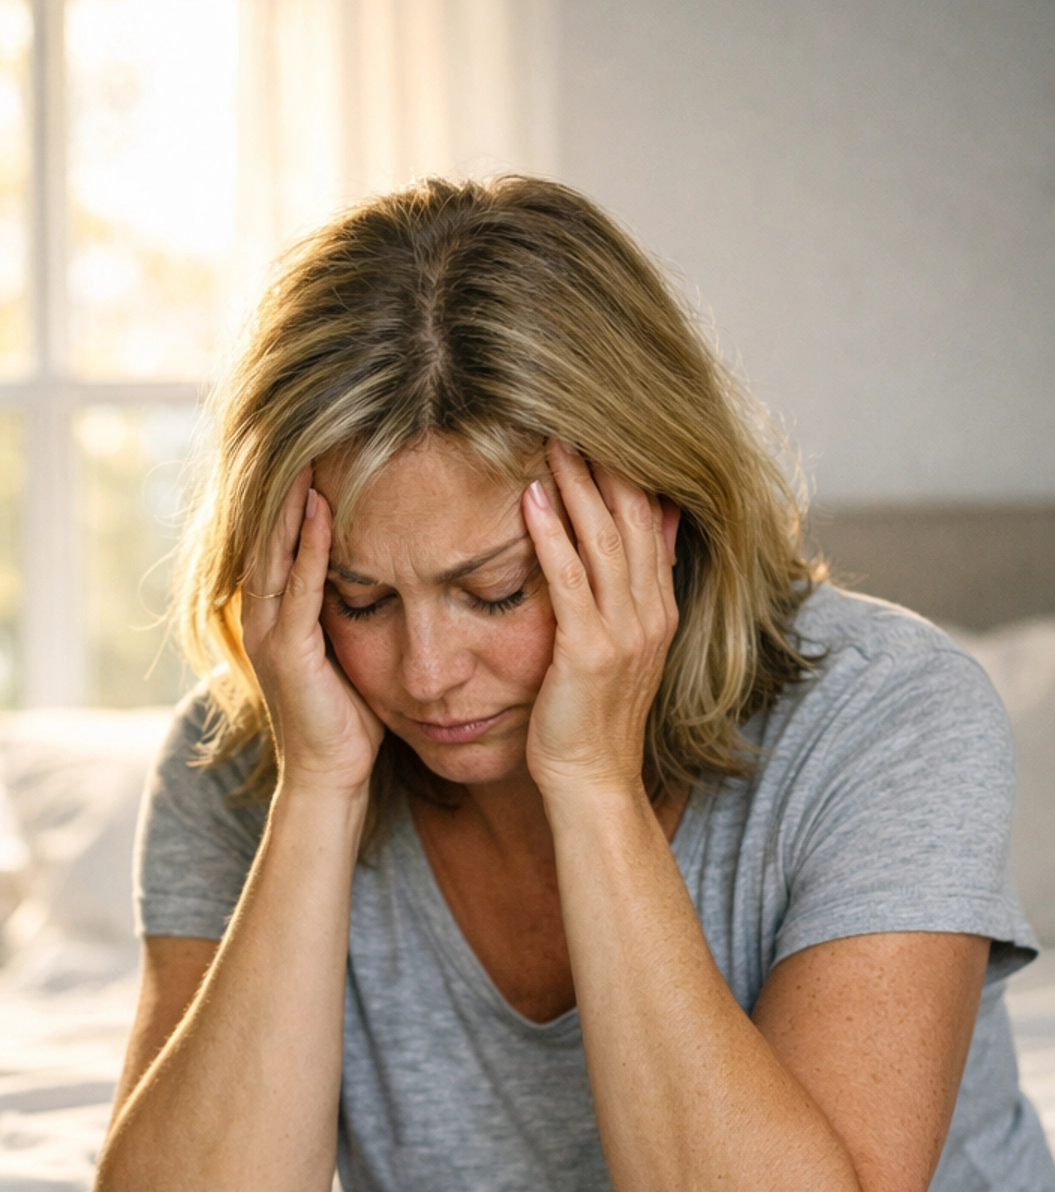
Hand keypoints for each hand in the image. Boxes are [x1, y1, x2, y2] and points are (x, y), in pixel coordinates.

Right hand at [242, 468, 382, 795]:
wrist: (329, 777)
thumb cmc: (348, 721)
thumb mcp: (352, 652)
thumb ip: (357, 611)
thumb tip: (388, 574)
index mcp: (276, 614)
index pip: (280, 541)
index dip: (292, 494)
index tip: (315, 447)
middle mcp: (262, 616)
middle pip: (269, 534)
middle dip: (284, 483)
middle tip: (304, 428)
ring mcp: (269, 632)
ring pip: (276, 551)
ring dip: (290, 501)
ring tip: (307, 450)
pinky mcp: (286, 651)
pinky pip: (297, 587)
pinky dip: (307, 546)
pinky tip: (319, 509)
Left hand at [521, 441, 679, 799]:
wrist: (593, 781)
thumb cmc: (592, 719)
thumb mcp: (622, 648)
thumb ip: (635, 591)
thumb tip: (652, 530)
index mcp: (658, 608)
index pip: (650, 520)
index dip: (629, 470)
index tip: (603, 427)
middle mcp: (650, 612)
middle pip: (633, 517)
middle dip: (606, 462)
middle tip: (575, 410)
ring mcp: (624, 631)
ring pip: (604, 538)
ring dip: (578, 484)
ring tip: (553, 436)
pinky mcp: (589, 651)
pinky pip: (570, 580)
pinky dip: (552, 536)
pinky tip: (533, 498)